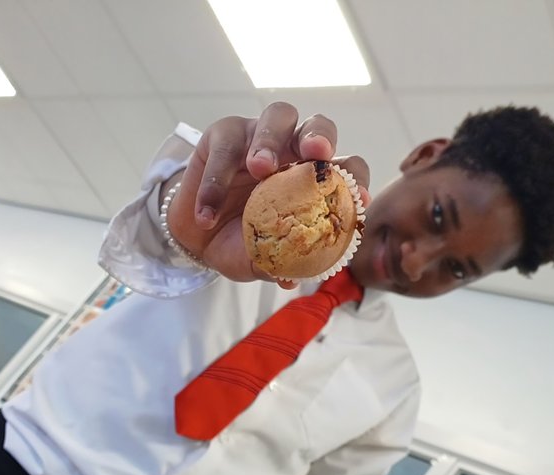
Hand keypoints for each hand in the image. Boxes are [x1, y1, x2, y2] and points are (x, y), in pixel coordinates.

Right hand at [165, 102, 370, 281]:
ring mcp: (258, 136)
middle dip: (321, 136)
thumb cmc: (236, 243)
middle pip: (317, 126)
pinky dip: (216, 181)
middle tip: (317, 154)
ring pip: (277, 117)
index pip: (346, 168)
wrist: (195, 238)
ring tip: (258, 169)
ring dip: (270, 140)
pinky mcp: (223, 135)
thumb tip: (290, 279)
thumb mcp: (256, 259)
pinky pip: (225, 147)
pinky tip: (208, 215)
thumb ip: (274, 264)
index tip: (358, 198)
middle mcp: (292, 150)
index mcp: (313, 180)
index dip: (355, 180)